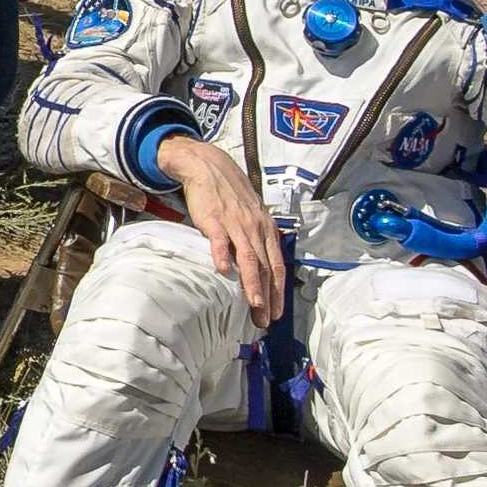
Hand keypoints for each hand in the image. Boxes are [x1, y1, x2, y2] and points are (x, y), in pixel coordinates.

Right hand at [154, 135, 287, 326]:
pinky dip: (223, 255)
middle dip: (267, 296)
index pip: (276, 264)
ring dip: (251, 283)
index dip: (278, 290)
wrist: (208, 166)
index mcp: (265, 228)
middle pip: (264, 267)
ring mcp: (235, 223)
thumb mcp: (250, 214)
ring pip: (248, 258)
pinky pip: (220, 240)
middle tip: (264, 320)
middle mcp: (254, 228)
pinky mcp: (214, 219)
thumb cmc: (228, 193)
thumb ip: (254, 238)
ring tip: (253, 304)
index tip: (277, 312)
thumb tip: (258, 264)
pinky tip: (223, 271)